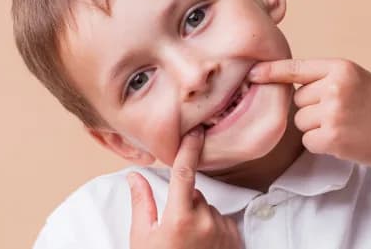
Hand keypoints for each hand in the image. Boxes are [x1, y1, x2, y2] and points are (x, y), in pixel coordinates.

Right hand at [127, 130, 242, 248]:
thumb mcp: (143, 236)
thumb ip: (141, 202)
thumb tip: (135, 176)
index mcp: (180, 218)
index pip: (184, 174)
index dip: (189, 150)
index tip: (195, 133)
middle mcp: (205, 222)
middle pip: (196, 195)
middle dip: (185, 202)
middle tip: (174, 227)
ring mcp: (222, 231)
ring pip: (209, 209)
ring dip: (200, 217)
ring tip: (188, 240)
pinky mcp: (235, 240)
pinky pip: (223, 222)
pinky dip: (213, 228)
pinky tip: (202, 244)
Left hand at [249, 58, 370, 168]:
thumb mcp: (356, 79)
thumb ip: (325, 78)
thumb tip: (288, 84)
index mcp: (340, 67)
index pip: (296, 68)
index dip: (271, 72)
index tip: (252, 74)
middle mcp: (335, 87)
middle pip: (297, 99)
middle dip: (311, 108)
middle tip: (341, 113)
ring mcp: (333, 113)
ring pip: (300, 121)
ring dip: (316, 127)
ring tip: (345, 126)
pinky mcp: (332, 138)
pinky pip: (308, 140)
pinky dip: (321, 144)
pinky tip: (344, 140)